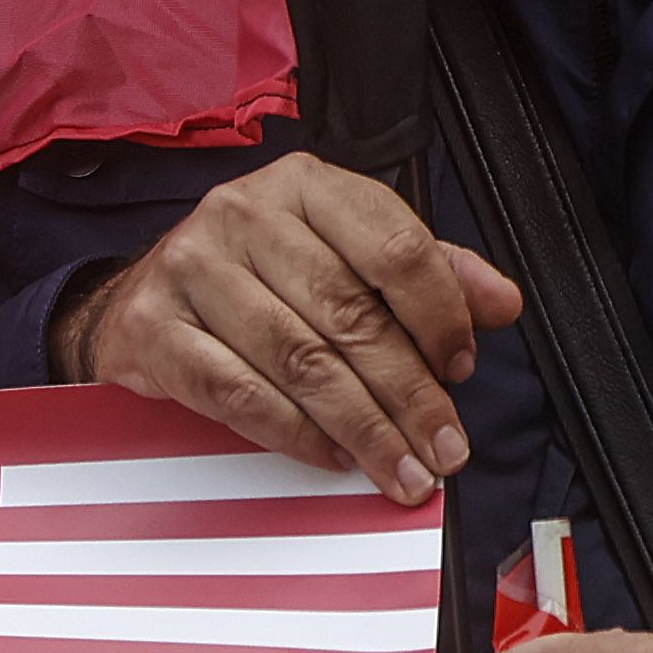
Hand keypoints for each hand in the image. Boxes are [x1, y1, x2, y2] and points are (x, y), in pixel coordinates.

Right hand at [53, 153, 524, 503]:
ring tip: (402, 467)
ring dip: (363, 427)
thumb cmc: (265, 274)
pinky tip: (333, 455)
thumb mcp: (351, 253)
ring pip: (299, 360)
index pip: (395, 248)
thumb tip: (502, 302)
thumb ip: (432, 273)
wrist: (149, 296)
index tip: (462, 369)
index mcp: (307, 185)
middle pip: (349, 314)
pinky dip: (295, 433)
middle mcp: (244, 214)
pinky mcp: (153, 326)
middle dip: (409, 394)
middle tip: (444, 447)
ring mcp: (191, 266)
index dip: (440, 316)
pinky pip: (238, 392)